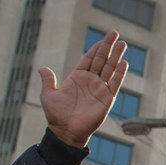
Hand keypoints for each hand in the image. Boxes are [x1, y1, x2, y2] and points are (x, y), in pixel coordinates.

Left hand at [39, 31, 129, 147]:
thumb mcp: (48, 95)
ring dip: (116, 56)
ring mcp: (99, 89)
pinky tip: (124, 63)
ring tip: (122, 43)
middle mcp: (90, 81)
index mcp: (77, 78)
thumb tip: (41, 68)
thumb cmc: (56, 115)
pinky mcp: (107, 99)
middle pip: (101, 60)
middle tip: (115, 33)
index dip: (96, 48)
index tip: (102, 38)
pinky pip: (115, 84)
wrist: (66, 132)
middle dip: (108, 46)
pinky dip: (120, 74)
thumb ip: (48, 81)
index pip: (89, 59)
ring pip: (110, 69)